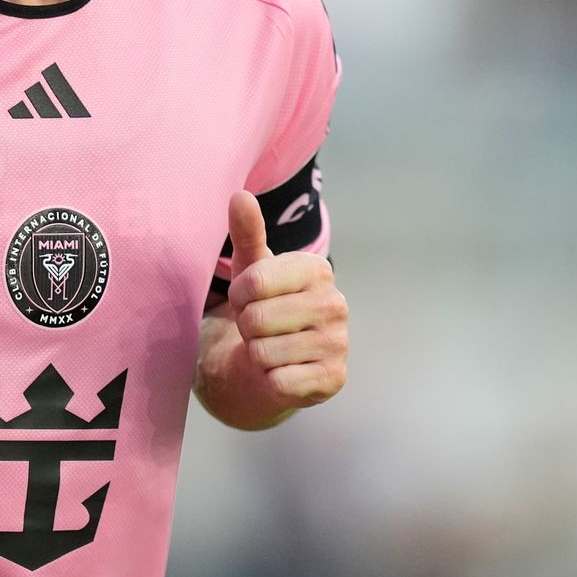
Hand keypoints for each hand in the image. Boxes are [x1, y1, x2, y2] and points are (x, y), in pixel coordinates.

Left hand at [223, 188, 348, 411]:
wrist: (273, 363)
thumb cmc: (263, 308)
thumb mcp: (251, 270)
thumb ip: (247, 233)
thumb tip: (239, 195)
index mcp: (318, 270)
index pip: (253, 282)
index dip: (238, 295)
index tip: (247, 299)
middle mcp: (336, 304)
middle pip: (256, 319)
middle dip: (246, 327)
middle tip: (259, 328)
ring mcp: (339, 344)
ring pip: (262, 352)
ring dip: (255, 354)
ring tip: (270, 347)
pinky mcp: (333, 380)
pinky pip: (278, 381)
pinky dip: (269, 380)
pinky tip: (281, 371)